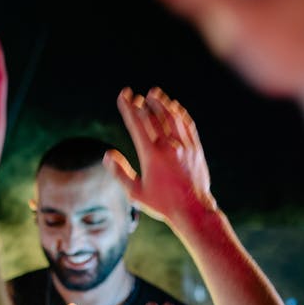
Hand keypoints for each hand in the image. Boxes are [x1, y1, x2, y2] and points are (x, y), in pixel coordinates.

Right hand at [104, 87, 215, 224]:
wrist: (193, 210)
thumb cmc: (162, 204)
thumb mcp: (135, 193)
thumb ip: (120, 173)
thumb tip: (107, 155)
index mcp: (151, 155)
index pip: (136, 124)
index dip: (128, 107)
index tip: (123, 96)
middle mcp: (168, 147)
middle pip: (153, 117)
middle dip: (142, 104)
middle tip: (135, 96)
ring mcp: (184, 146)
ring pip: (172, 117)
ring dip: (162, 103)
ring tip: (154, 94)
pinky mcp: (196, 149)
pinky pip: (187, 125)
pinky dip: (179, 114)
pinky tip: (174, 109)